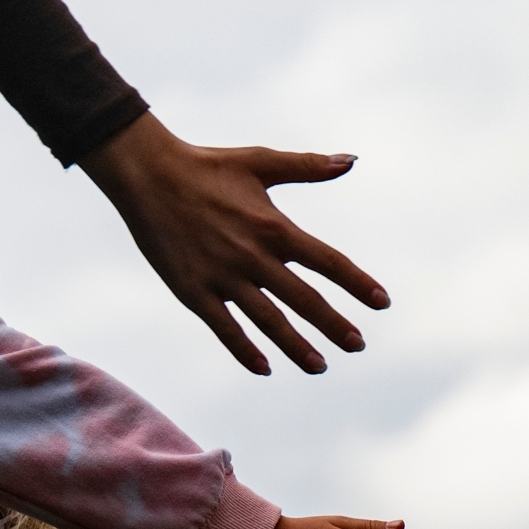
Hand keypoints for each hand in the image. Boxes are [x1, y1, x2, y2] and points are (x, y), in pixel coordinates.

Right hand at [77, 113, 382, 375]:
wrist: (145, 173)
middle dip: (333, 325)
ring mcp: (222, 277)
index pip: (327, 262)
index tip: (382, 302)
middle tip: (358, 345)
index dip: (357, 283)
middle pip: (303, 300)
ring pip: (268, 321)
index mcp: (274, 228)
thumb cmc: (208, 166)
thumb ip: (308, 166)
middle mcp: (252, 257)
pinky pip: (224, 328)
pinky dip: (244, 350)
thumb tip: (351, 160)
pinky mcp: (192, 291)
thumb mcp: (261, 161)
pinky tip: (265, 368)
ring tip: (320, 367)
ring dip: (296, 346)